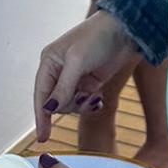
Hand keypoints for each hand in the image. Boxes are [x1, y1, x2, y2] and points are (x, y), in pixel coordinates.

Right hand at [33, 11, 140, 142]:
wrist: (126, 30)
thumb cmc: (98, 36)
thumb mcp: (77, 61)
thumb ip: (63, 87)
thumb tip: (49, 109)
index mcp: (49, 61)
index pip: (41, 94)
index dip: (41, 116)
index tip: (42, 137)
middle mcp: (59, 71)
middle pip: (55, 103)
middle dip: (69, 105)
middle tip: (84, 97)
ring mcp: (75, 77)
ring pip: (70, 105)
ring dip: (81, 105)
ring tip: (94, 96)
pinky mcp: (90, 82)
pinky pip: (83, 102)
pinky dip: (90, 104)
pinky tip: (98, 98)